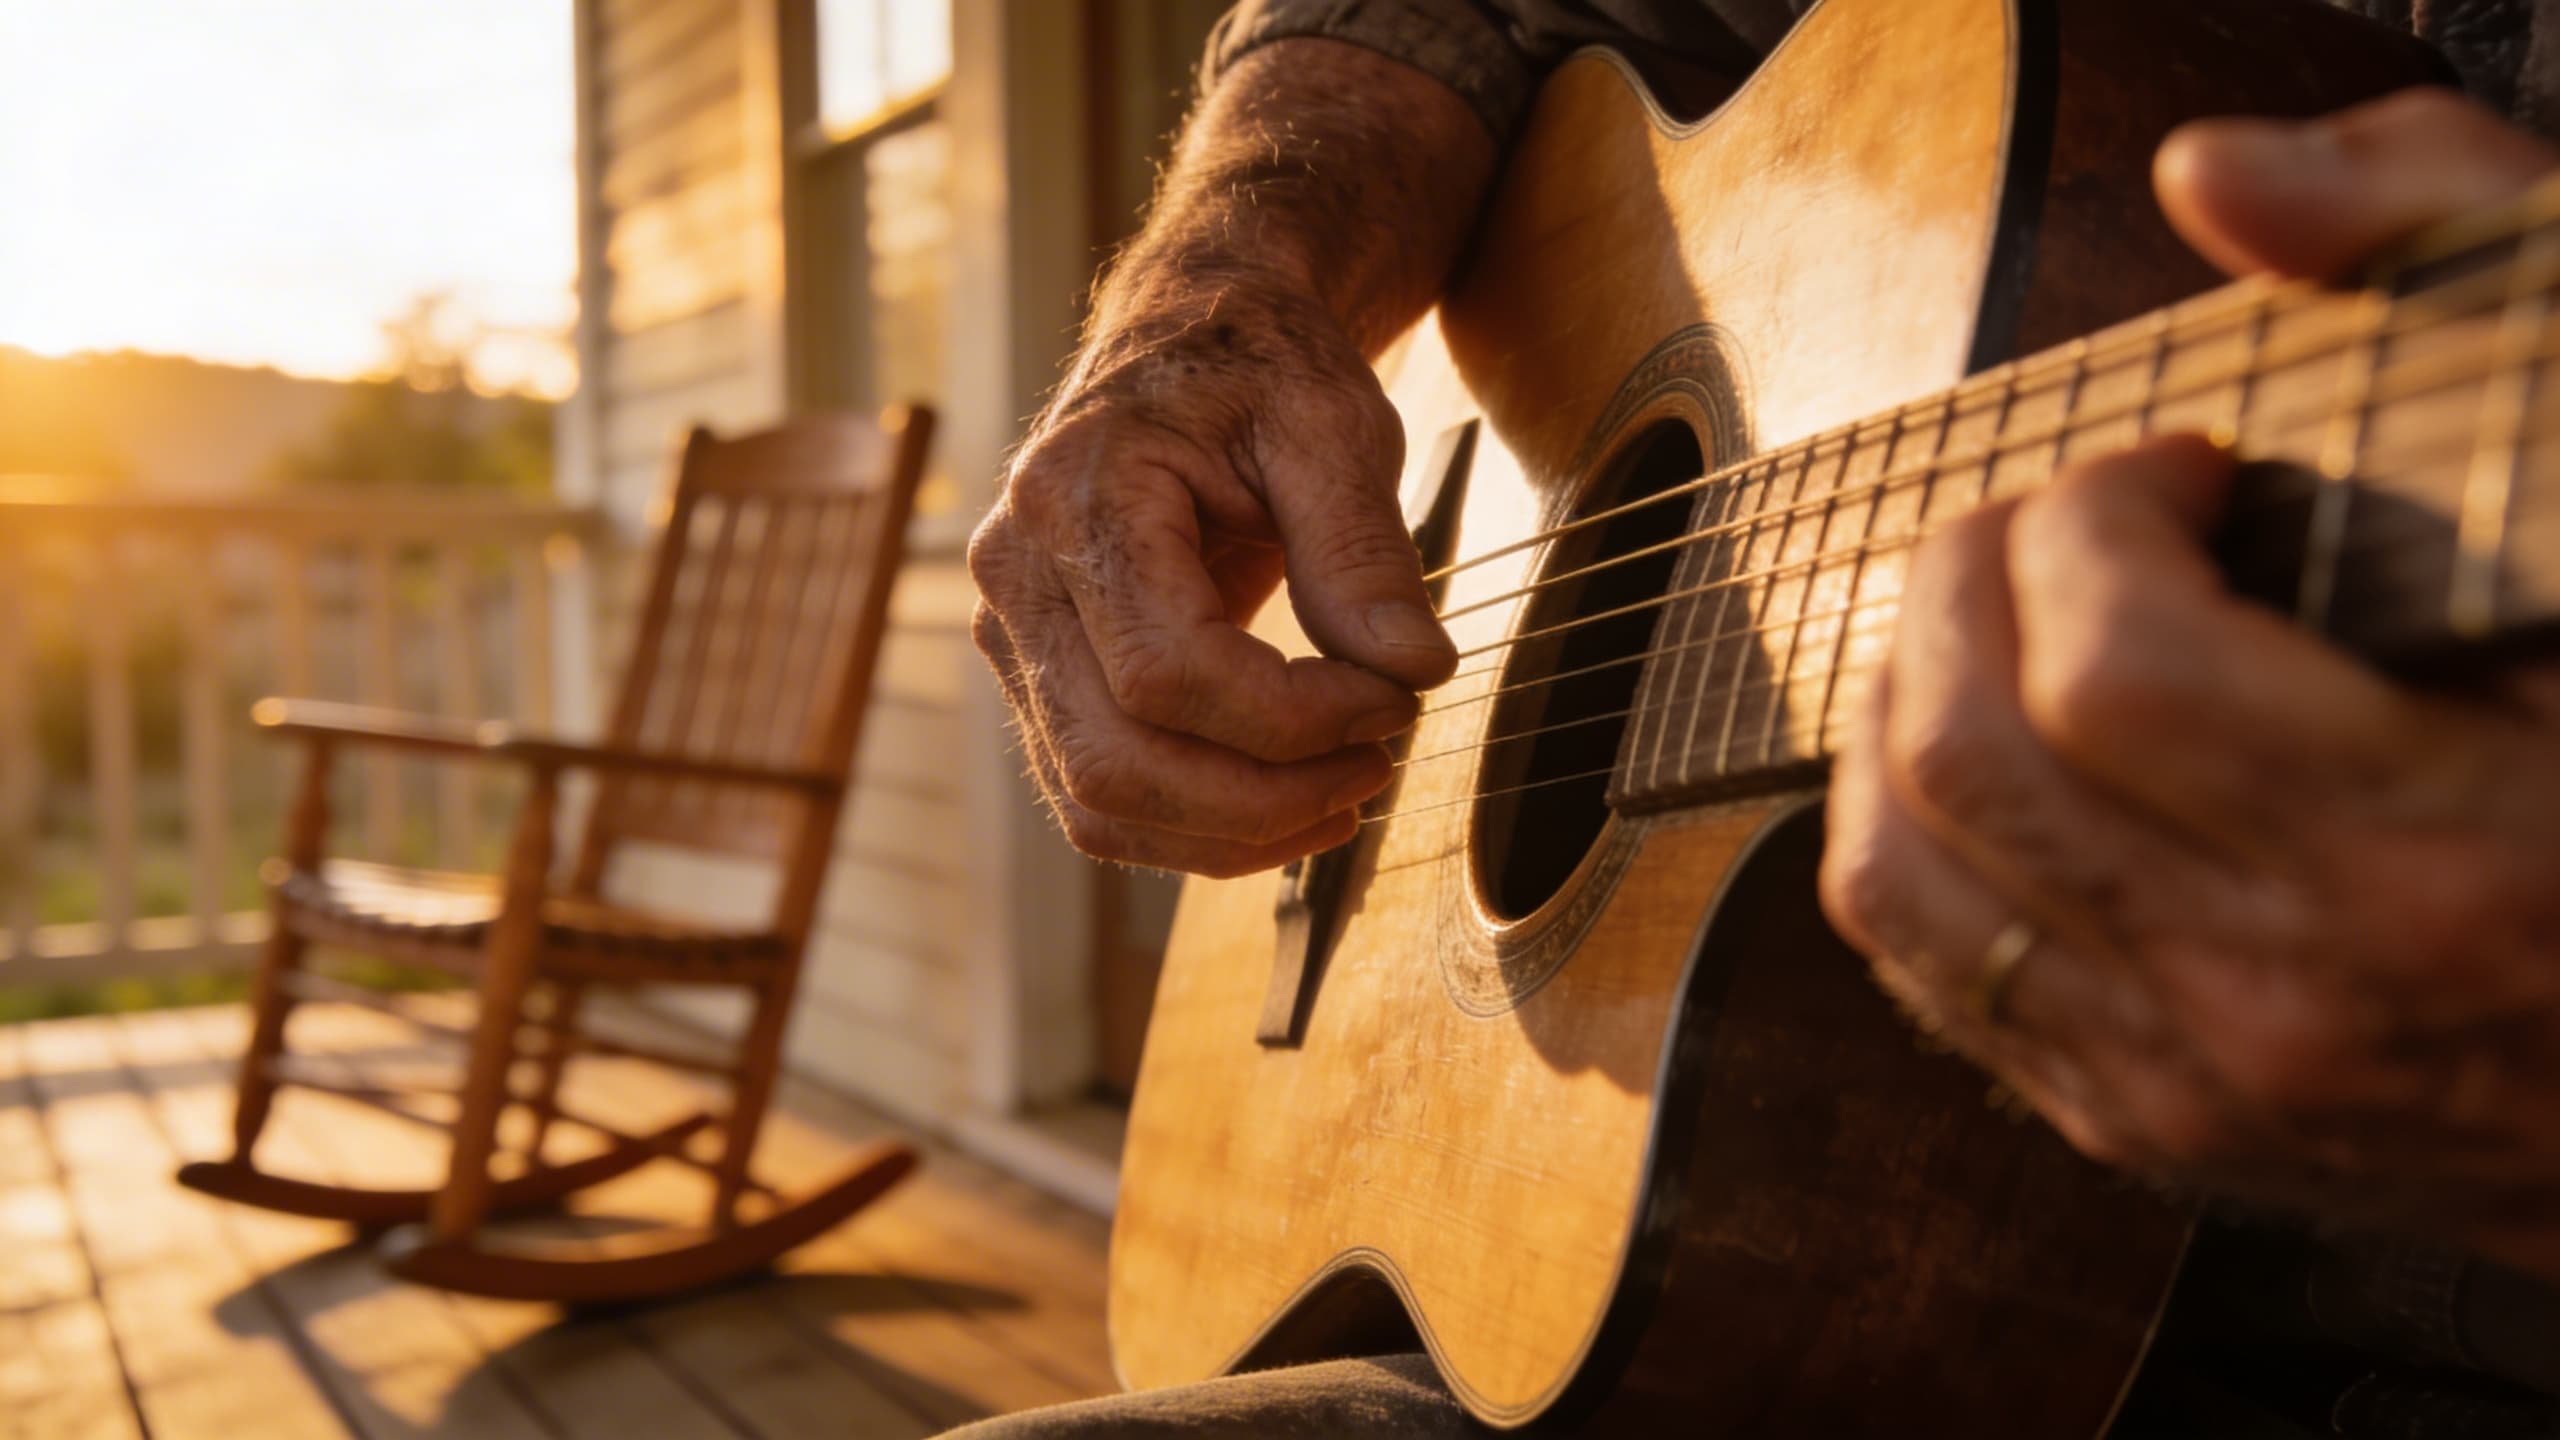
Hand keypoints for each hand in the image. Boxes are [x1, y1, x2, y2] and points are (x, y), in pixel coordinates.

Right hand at [968, 270, 1457, 875]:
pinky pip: (1098, 797)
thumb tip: (1414, 670)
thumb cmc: (1259, 370)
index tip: (1395, 699)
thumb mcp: (1331, 426)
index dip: (1293, 719)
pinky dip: (1197, 828)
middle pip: (1118, 761)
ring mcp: (1015, 636)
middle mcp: (1016, 576)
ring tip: (1347, 794)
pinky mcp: (1041, 678)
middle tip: (1379, 762)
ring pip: (1099, 803)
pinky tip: (1292, 803)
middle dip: (1264, 798)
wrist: (1193, 338)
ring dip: (1233, 834)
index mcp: (1073, 496)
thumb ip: (1363, 549)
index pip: (1169, 672)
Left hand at [1819, 89, 2559, 1278]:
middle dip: (1971, 575)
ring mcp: (2198, 1085)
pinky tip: (1978, 749)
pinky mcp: (2145, 1128)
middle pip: (1971, 752)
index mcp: (2435, 855)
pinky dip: (1901, 826)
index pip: (2115, 665)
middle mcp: (2288, 997)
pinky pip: (1922, 966)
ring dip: (1903, 696)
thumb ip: (2460, 271)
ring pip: (1897, 869)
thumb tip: (2219, 173)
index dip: (2096, 515)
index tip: (2177, 470)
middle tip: (2064, 521)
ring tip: (1996, 621)